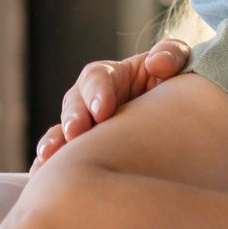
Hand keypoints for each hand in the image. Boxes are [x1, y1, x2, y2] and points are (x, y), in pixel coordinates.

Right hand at [31, 39, 190, 171]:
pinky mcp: (87, 152)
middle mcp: (92, 100)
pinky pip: (63, 157)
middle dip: (73, 118)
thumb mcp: (180, 62)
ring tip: (50, 157)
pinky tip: (42, 175)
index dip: (97, 92)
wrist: (184, 119)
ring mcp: (87, 127)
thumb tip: (157, 63)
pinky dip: (51, 165)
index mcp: (112, 76)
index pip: (96, 77)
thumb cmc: (178, 86)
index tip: (102, 110)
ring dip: (55, 142)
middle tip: (75, 133)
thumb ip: (172, 54)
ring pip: (63, 132)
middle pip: (74, 104)